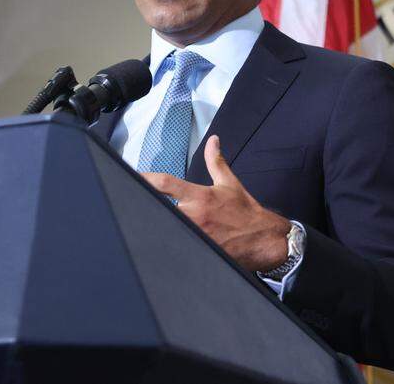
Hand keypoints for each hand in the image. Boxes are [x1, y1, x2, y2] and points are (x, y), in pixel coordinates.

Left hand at [142, 135, 290, 271]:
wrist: (265, 239)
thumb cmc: (246, 212)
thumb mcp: (230, 183)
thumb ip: (216, 162)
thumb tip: (213, 141)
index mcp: (200, 196)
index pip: (166, 184)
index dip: (146, 179)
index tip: (133, 177)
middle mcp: (195, 215)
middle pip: (160, 210)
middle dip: (145, 208)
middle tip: (128, 207)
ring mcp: (196, 235)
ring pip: (167, 230)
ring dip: (156, 227)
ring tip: (139, 229)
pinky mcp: (201, 251)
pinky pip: (179, 248)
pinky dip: (169, 246)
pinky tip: (158, 248)